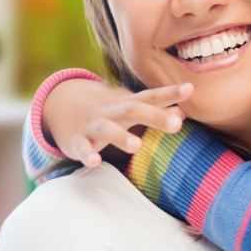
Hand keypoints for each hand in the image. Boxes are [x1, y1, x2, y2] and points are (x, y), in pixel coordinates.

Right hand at [44, 79, 192, 167]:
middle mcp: (112, 112)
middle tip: (176, 124)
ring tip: (137, 145)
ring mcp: (93, 125)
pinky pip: (81, 148)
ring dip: (121, 136)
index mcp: (127, 104)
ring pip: (106, 129)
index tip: (190, 88)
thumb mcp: (130, 108)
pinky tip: (94, 161)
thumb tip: (183, 112)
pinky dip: (87, 154)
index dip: (170, 93)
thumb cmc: (108, 112)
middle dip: (155, 116)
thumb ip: (156, 110)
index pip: (152, 97)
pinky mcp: (77, 141)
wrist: (60, 107)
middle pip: (133, 110)